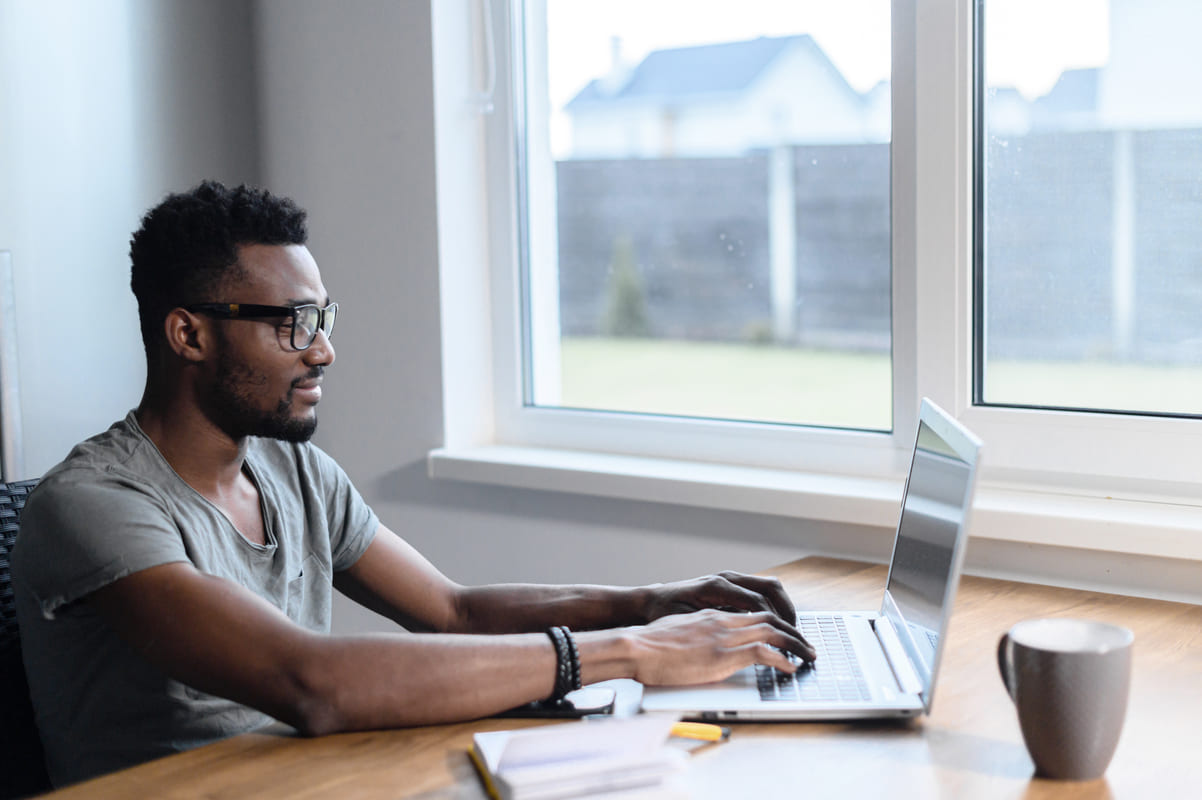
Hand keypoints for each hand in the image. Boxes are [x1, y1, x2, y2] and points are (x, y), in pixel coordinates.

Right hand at [625, 608, 814, 685]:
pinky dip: (782, 659)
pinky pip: (763, 652)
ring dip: (795, 642)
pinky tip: (791, 667)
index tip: (788, 631)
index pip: (754, 610)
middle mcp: (722, 620)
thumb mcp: (678, 632)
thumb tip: (702, 648)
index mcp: (712, 615)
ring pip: (772, 630)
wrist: (635, 646)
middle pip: (769, 617)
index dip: (775, 620)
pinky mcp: (723, 654)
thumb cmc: (649, 644)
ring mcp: (724, 636)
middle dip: (793, 629)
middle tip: (807, 642)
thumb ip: (696, 635)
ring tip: (809, 655)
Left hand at [640, 571, 797, 625]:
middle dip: (788, 612)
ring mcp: (729, 579)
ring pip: (768, 586)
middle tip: (798, 636)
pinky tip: (774, 625)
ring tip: (791, 631)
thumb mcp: (685, 624)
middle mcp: (726, 578)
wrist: (649, 602)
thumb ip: (711, 629)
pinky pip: (759, 591)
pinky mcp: (730, 585)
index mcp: (717, 587)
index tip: (787, 643)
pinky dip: (773, 606)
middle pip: (771, 588)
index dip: (776, 624)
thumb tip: (736, 640)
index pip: (758, 603)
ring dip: (783, 607)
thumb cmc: (663, 614)